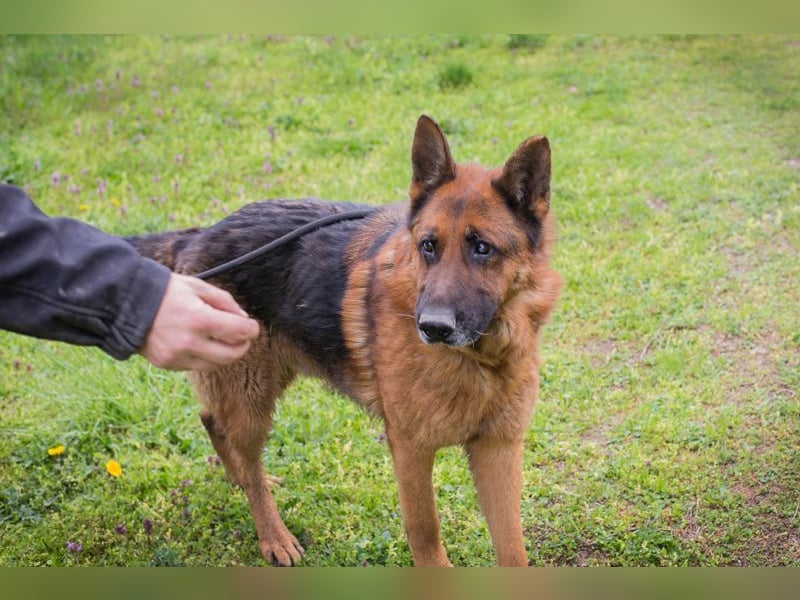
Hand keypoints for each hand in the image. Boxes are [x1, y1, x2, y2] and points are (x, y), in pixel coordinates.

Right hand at [139, 273, 259, 370]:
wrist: (125, 303)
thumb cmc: (165, 291)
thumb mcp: (198, 286)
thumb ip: (224, 302)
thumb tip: (243, 318)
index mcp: (200, 319)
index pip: (239, 332)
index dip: (251, 329)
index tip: (252, 326)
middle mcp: (189, 342)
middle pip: (231, 355)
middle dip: (242, 346)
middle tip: (242, 337)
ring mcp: (176, 356)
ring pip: (214, 365)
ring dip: (223, 354)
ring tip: (222, 339)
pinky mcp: (166, 364)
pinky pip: (195, 366)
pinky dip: (203, 357)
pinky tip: (199, 343)